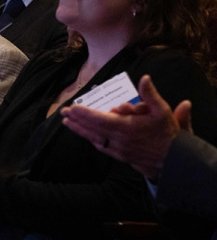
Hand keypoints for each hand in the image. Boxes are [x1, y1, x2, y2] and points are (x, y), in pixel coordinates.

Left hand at [60, 75, 189, 181]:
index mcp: (127, 128)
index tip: (72, 108)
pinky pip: (101, 146)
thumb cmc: (169, 134)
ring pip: (94, 138)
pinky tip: (84, 134)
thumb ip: (151, 95)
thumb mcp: (163, 111)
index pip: (100, 120)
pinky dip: (91, 139)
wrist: (175, 161)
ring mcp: (118, 149)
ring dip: (80, 130)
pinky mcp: (120, 156)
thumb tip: (144, 78)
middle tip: (63, 113)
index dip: (85, 114)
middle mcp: (119, 140)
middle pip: (92, 129)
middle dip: (77, 120)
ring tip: (67, 122)